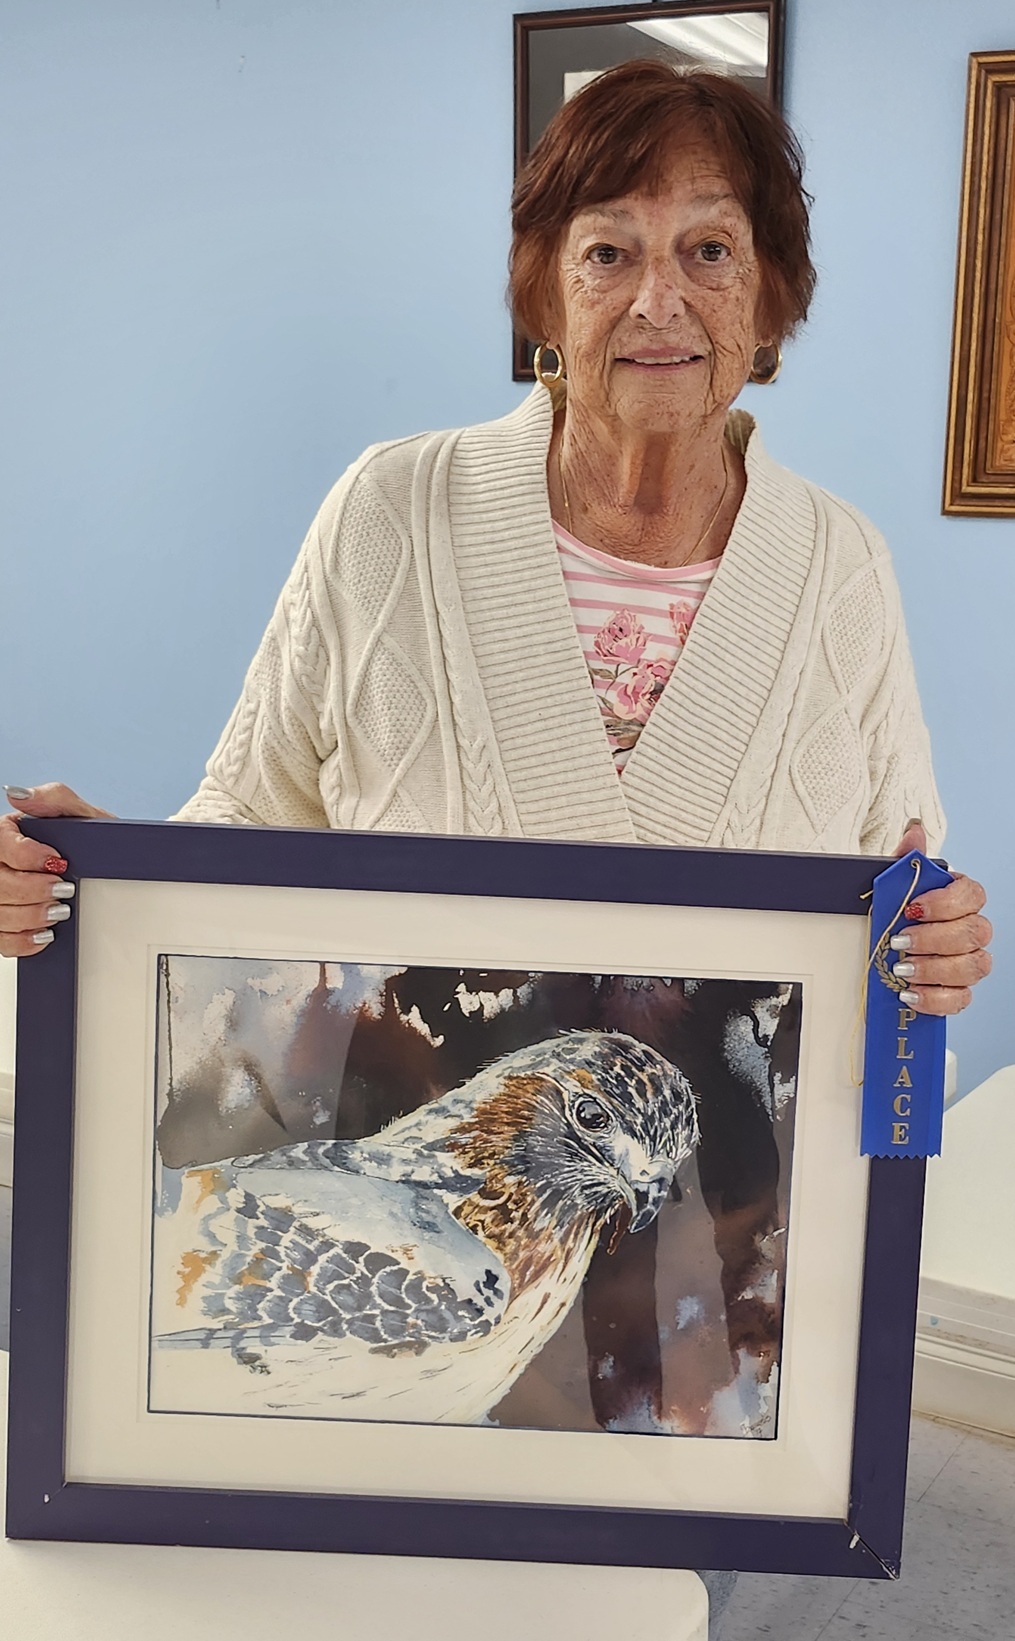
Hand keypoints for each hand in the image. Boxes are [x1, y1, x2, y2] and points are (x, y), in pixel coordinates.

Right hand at [0, 783, 113, 958]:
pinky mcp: (6, 923)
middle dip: (33, 890)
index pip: (0, 843)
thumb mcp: (82, 814)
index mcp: (7, 833)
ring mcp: (1, 895)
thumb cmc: (92, 840)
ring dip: (31, 916)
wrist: (109, 869)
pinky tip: (44, 933)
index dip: (26, 856)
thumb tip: (18, 794)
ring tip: (59, 911)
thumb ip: (54, 798)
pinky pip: (1, 939)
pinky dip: (23, 940)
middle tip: (63, 889)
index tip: (58, 862)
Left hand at [889, 820, 991, 1014]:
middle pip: (975, 932)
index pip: (972, 895)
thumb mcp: (889, 885)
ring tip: (902, 969)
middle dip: (935, 939)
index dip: (946, 903)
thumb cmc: (890, 914)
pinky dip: (935, 999)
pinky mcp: (958, 991)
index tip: (912, 909)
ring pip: (974, 966)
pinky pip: (962, 998)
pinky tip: (910, 993)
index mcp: (959, 898)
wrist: (875, 947)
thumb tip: (915, 832)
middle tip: (900, 942)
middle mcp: (970, 929)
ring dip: (935, 969)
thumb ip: (904, 860)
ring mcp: (968, 961)